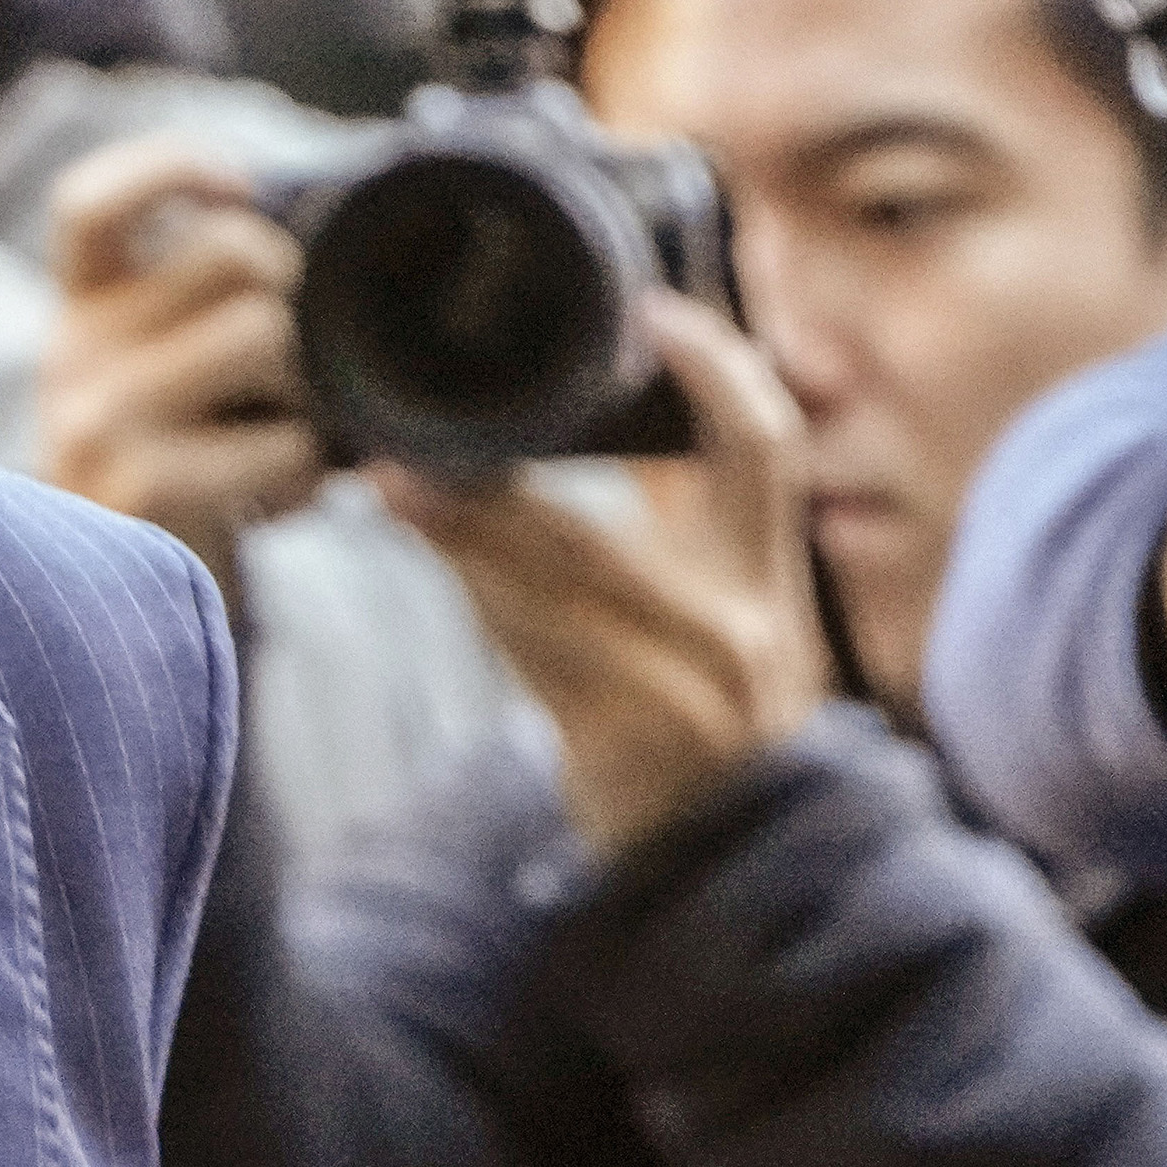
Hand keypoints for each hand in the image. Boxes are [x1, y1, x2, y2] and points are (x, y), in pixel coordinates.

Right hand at [37, 133, 320, 580]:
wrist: (109, 621)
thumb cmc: (173, 479)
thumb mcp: (160, 377)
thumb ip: (199, 305)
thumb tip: (316, 226)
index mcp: (77, 310)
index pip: (90, 202)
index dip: (169, 170)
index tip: (237, 190)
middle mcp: (72, 352)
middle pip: (231, 252)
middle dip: (296, 295)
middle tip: (295, 365)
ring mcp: (99, 420)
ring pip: (263, 332)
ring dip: (307, 390)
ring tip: (285, 438)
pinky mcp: (141, 487)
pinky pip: (280, 442)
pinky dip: (303, 475)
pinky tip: (277, 500)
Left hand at [371, 293, 825, 851]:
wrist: (732, 854)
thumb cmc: (710, 713)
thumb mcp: (729, 606)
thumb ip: (686, 514)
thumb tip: (611, 390)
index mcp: (772, 578)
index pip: (767, 448)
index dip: (719, 369)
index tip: (653, 312)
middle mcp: (743, 629)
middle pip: (605, 532)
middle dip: (503, 485)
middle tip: (419, 432)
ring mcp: (684, 692)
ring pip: (554, 592)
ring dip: (462, 537)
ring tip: (394, 484)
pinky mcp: (624, 742)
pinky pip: (533, 654)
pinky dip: (476, 598)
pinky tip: (426, 551)